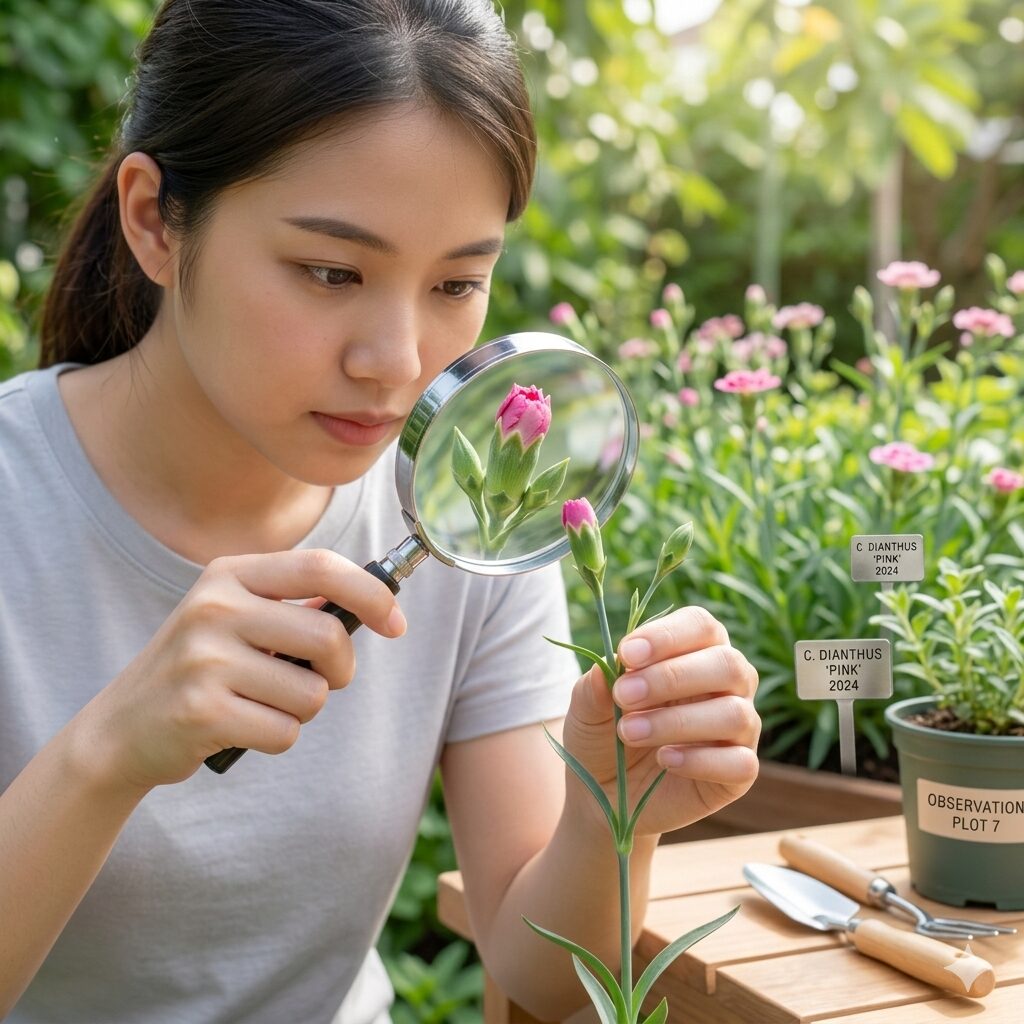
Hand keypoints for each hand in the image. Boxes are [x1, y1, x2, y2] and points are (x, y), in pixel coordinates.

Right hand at [72, 549, 405, 791]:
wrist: (121, 728)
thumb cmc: (201, 669)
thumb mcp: (234, 618)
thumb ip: (293, 607)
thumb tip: (373, 602)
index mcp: (229, 575)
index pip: (320, 567)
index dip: (370, 593)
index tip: (396, 623)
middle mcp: (214, 608)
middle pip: (327, 637)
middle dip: (341, 670)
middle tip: (320, 681)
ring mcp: (204, 659)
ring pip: (312, 693)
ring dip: (303, 710)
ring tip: (262, 704)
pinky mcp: (201, 711)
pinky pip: (285, 732)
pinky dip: (278, 737)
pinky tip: (241, 728)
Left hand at [559, 606, 759, 838]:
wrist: (602, 793)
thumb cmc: (602, 734)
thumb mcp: (586, 708)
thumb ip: (594, 687)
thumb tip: (606, 669)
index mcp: (695, 651)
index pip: (701, 626)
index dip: (667, 635)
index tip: (627, 654)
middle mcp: (727, 685)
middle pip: (727, 663)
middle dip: (672, 676)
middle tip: (624, 695)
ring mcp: (739, 729)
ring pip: (734, 714)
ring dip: (677, 721)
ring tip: (629, 732)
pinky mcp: (739, 773)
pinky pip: (740, 762)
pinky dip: (699, 760)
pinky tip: (664, 759)